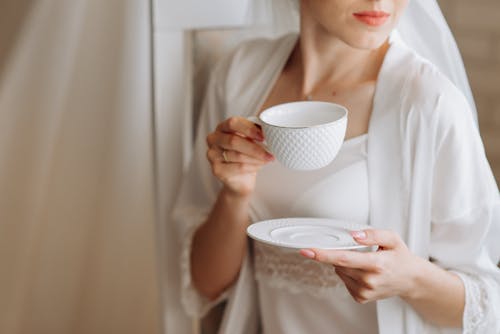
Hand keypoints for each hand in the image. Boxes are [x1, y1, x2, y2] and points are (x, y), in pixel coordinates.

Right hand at [206, 116, 273, 196]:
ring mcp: (212, 155)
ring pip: (237, 155)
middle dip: (254, 148)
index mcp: (222, 127)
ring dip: (256, 158)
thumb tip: (268, 129)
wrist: (240, 177)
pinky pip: (238, 167)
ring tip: (267, 159)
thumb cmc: (245, 154)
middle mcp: (213, 139)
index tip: (263, 136)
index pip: (233, 123)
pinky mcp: (216, 169)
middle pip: (233, 141)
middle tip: (269, 152)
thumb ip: (255, 132)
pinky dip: (252, 167)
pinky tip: (259, 166)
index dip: (249, 129)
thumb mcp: (250, 139)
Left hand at [300, 229, 420, 303]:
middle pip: (339, 264)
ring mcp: (365, 291)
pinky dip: (348, 273)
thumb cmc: (400, 258)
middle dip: (339, 254)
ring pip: (339, 271)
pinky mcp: (361, 297)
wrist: (410, 279)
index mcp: (377, 264)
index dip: (323, 254)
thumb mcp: (391, 239)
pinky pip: (344, 281)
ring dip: (344, 264)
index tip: (308, 250)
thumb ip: (372, 234)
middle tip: (355, 250)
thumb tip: (354, 235)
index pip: (344, 258)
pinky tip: (362, 271)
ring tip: (364, 261)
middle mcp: (370, 280)